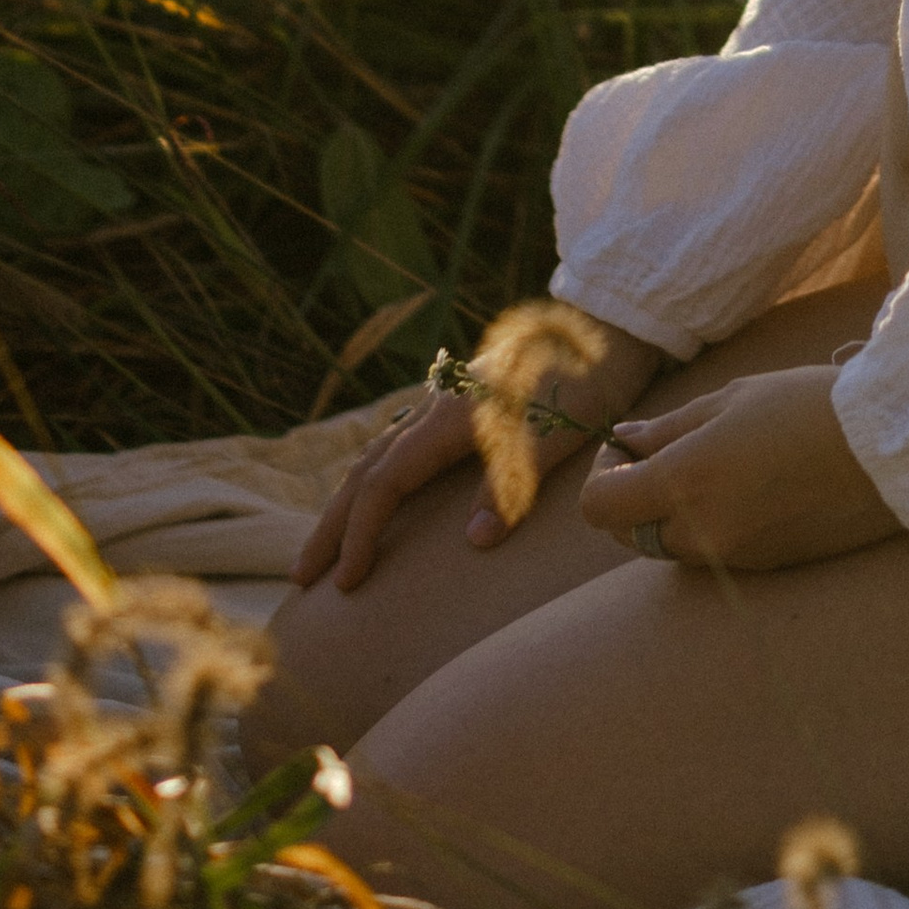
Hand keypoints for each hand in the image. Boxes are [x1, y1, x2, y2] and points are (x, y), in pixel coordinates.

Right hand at [292, 320, 661, 593]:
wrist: (607, 326)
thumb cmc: (586, 380)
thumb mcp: (557, 436)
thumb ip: (512, 484)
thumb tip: (474, 542)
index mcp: (450, 416)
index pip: (386, 482)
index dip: (362, 533)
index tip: (346, 582)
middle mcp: (437, 407)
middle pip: (368, 469)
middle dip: (333, 524)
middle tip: (302, 575)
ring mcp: (446, 404)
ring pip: (380, 457)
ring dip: (350, 503)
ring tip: (327, 546)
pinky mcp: (462, 406)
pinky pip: (401, 447)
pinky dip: (378, 480)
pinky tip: (379, 498)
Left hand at [580, 365, 905, 575]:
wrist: (890, 451)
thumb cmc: (809, 406)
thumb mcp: (732, 400)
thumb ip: (669, 427)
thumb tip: (624, 440)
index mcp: (686, 482)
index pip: (600, 507)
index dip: (602, 476)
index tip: (627, 448)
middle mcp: (701, 532)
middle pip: (629, 534)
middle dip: (633, 497)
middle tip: (664, 454)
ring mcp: (733, 558)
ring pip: (669, 548)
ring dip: (670, 516)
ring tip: (713, 468)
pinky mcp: (764, 569)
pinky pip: (711, 555)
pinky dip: (708, 529)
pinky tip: (746, 488)